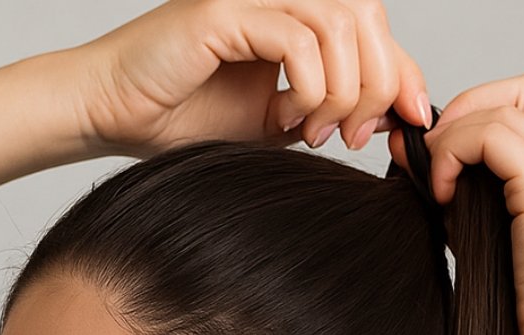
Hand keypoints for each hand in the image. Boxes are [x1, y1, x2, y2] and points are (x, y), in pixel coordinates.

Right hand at [71, 0, 432, 159]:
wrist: (114, 116)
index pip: (373, 25)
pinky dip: (309, 86)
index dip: (403, 69)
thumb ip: (331, 107)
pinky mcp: (226, 12)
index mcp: (294, 14)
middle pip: (367, 16)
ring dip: (343, 89)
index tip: (409, 120)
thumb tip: (397, 112)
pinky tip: (287, 117)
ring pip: (340, 24)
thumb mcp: (279, 120)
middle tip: (353, 134)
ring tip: (315, 129)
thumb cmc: (182, 118)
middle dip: (379, 82)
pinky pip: (298, 39)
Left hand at [387, 71, 523, 334]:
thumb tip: (418, 171)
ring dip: (452, 137)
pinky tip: (440, 196)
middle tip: (432, 158)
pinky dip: (453, 153)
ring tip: (433, 187)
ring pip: (501, 108)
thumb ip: (468, 209)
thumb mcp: (499, 253)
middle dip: (465, 110)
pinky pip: (490, 135)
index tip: (443, 157)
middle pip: (523, 90)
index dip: (481, 115)